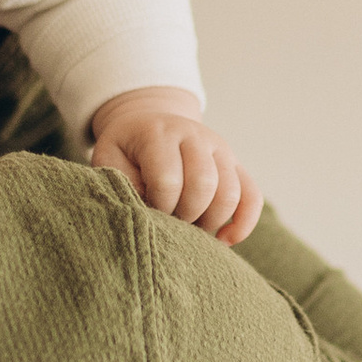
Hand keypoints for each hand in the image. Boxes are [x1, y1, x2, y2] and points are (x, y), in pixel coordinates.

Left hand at [86, 89, 261, 244]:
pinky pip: (252, 196)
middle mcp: (195, 135)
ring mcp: (220, 149)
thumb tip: (147, 212)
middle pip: (204, 185)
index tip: (149, 213)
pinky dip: (243, 223)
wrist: (150, 122)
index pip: (168, 179)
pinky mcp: (236, 164)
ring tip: (189, 229)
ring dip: (210, 221)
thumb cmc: (126, 150)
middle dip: (186, 215)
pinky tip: (224, 239)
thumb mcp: (109, 158)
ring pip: (231, 193)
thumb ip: (121, 183)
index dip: (159, 206)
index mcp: (159, 133)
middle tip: (169, 222)